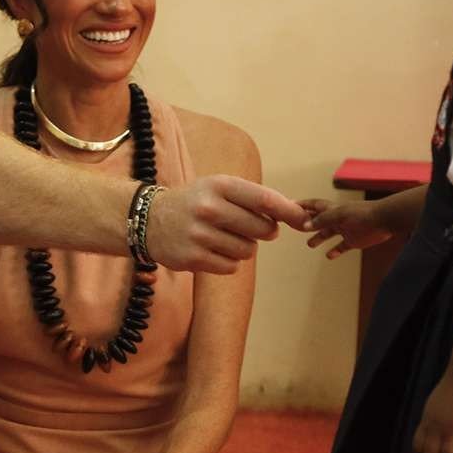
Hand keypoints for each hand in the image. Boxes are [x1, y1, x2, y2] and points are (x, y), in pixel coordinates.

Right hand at [146, 175, 307, 273]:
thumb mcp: (219, 188)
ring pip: (247, 251)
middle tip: (250, 228)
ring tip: (223, 237)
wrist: (148, 220)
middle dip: (264, 232)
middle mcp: (208, 208)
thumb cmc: (195, 202)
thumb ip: (254, 199)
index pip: (264, 199)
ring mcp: (199, 235)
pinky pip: (231, 267)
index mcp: (218, 185)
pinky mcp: (192, 258)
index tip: (304, 219)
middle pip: (262, 229)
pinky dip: (228, 261)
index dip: (288, 211)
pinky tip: (211, 250)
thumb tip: (296, 216)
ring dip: (243, 247)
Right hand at [300, 198, 393, 258]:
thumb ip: (322, 220)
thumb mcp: (339, 215)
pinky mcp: (353, 240)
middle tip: (297, 228)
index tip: (291, 206)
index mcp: (333, 209)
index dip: (303, 205)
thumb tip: (304, 226)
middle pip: (319, 221)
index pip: (314, 206)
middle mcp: (337, 219)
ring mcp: (345, 229)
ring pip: (328, 234)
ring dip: (319, 238)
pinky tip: (329, 256)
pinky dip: (335, 251)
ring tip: (310, 244)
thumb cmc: (362, 213)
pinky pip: (341, 246)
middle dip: (308, 224)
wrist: (384, 220)